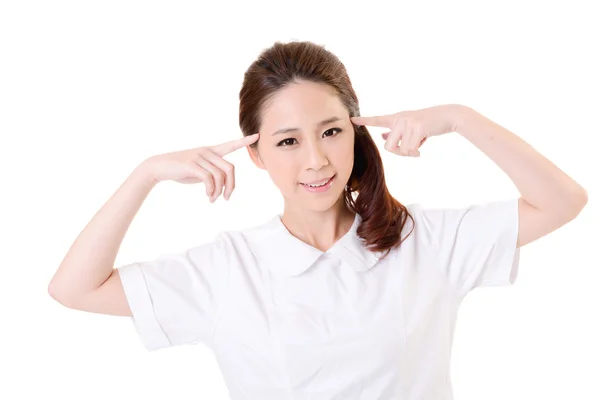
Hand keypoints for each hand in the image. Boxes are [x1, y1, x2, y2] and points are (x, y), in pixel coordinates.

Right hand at [141, 133, 259, 201]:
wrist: (158, 167)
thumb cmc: (180, 170)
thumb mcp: (199, 172)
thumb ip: (212, 174)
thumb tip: (222, 186)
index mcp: (210, 151)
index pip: (230, 145)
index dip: (244, 141)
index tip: (257, 136)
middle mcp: (207, 151)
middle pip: (230, 169)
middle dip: (231, 186)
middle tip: (226, 198)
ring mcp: (199, 157)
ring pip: (220, 176)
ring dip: (219, 191)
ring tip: (213, 199)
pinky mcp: (192, 164)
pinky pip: (209, 179)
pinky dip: (211, 190)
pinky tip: (208, 195)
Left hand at [350, 104, 462, 156]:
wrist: (448, 116)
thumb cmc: (428, 124)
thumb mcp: (410, 126)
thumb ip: (395, 131)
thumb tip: (382, 136)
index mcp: (396, 118)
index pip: (377, 119)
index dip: (364, 121)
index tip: (351, 119)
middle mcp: (400, 119)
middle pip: (388, 146)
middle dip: (398, 153)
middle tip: (409, 151)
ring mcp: (408, 122)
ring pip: (401, 150)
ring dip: (409, 153)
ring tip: (417, 147)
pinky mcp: (417, 127)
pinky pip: (410, 149)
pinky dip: (416, 152)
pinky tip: (422, 147)